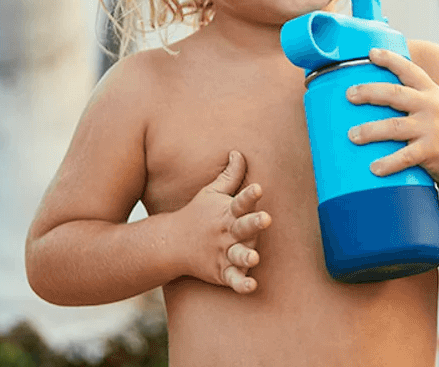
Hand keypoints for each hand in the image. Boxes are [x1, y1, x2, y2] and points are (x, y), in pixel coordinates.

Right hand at [176, 150, 271, 293]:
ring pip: (237, 255)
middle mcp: (226, 232)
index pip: (240, 201)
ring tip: (255, 257)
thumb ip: (230, 176)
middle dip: (254, 223)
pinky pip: (233, 279)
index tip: (260, 188)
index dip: (250, 195)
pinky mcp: (221, 271)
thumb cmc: (198, 213)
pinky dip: (241, 284)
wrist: (172, 243)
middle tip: (266, 218)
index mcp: (226, 212)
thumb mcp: (211, 192)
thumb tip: (238, 151)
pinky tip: (251, 286)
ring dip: (246, 256)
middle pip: (242, 226)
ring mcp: (223, 253)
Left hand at [345, 48, 438, 185]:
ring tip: (352, 135)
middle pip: (394, 94)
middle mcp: (430, 106)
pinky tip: (374, 168)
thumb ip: (415, 97)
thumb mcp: (437, 106)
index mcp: (430, 92)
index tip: (371, 53)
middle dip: (369, 92)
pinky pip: (405, 157)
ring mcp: (430, 128)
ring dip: (370, 131)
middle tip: (349, 94)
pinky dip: (388, 163)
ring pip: (394, 126)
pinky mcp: (431, 151)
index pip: (409, 69)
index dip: (390, 59)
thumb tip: (376, 92)